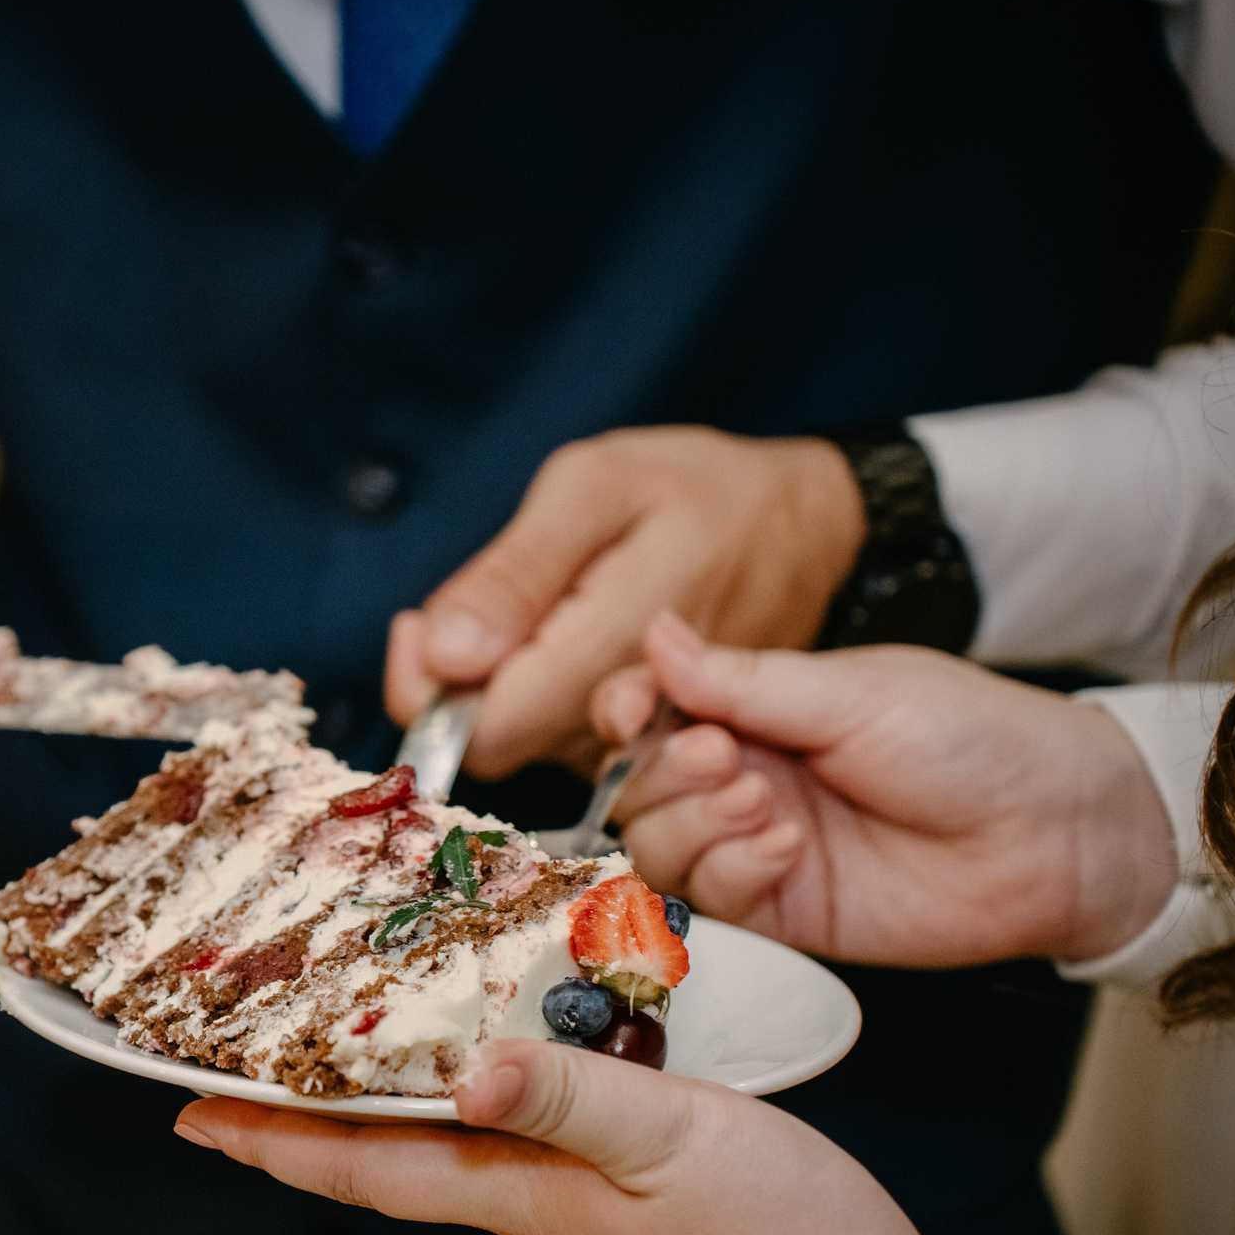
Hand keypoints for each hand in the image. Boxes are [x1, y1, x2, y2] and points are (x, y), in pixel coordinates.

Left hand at [175, 1039, 928, 1234]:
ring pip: (471, 1161)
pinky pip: (536, 1167)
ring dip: (410, 1111)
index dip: (275, 1137)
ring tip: (372, 1049)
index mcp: (528, 1202)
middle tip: (255, 1066)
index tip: (192, 1113)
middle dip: (323, 1116)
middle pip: (402, 1162)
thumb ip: (570, 1094)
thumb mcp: (678, 1139)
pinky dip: (498, 1118)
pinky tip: (519, 1082)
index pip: (370, 1165)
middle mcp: (537, 1230)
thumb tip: (466, 1068)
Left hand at [385, 427, 864, 777]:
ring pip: (526, 740)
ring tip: (527, 598)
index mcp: (611, 659)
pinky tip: (558, 622)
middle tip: (470, 602)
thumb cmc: (702, 489)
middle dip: (453, 682)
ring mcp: (635, 738)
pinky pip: (561, 730)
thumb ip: (516, 575)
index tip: (422, 625)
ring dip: (499, 679)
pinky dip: (536, 681)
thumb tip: (443, 651)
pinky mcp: (641, 737)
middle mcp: (625, 721)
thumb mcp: (597, 489)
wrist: (812, 523)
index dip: (427, 692)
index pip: (482, 735)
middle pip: (494, 746)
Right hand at [598, 611, 1174, 966]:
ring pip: (659, 845)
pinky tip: (789, 848)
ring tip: (763, 803)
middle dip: (665, 771)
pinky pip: (709, 898)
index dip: (626, 711)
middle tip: (724, 758)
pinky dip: (732, 870)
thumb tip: (655, 632)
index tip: (634, 713)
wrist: (1059, 835)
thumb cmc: (976, 740)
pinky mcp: (782, 912)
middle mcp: (747, 777)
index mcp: (758, 711)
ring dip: (694, 822)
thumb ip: (742, 679)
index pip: (652, 710)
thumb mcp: (852, 693)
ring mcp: (759, 846)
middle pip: (640, 785)